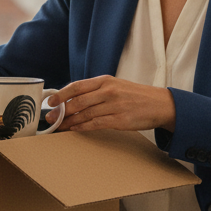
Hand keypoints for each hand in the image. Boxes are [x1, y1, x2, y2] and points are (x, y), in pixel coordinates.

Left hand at [47, 76, 174, 132]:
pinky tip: (74, 130)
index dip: (61, 94)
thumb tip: (72, 99)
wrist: (160, 104)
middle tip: (50, 119)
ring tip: (59, 127)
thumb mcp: (115, 85)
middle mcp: (108, 91)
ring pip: (85, 114)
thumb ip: (96, 91)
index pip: (77, 86)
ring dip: (69, 122)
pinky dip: (82, 128)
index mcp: (105, 80)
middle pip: (78, 101)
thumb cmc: (135, 95)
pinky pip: (95, 124)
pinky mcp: (120, 120)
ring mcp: (114, 105)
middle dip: (61, 111)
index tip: (50, 102)